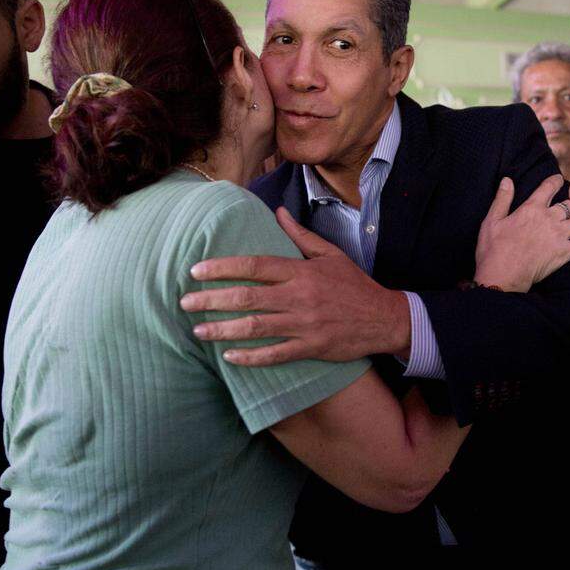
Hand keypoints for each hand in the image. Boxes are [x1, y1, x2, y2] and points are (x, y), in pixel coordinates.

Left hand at [180, 207, 410, 365]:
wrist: (385, 318)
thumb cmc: (355, 285)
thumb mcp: (331, 255)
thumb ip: (300, 235)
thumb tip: (277, 212)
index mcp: (301, 271)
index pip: (254, 266)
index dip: (222, 268)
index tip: (196, 272)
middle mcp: (300, 296)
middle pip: (247, 297)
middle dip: (212, 300)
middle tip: (185, 303)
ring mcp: (305, 324)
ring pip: (256, 327)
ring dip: (223, 330)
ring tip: (198, 331)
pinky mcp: (311, 347)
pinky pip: (276, 354)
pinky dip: (251, 357)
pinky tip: (229, 357)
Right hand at [473, 174, 569, 292]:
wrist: (503, 276)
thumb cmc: (494, 249)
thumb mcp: (492, 220)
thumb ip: (502, 199)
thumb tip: (508, 180)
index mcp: (532, 208)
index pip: (550, 187)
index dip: (556, 180)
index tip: (559, 180)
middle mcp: (549, 219)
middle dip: (568, 207)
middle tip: (563, 213)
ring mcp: (559, 236)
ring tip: (569, 230)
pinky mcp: (564, 253)